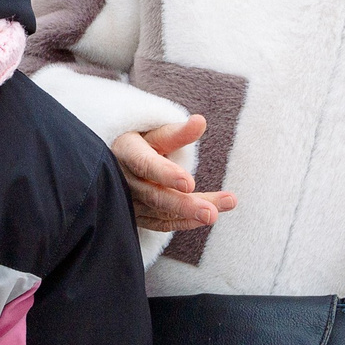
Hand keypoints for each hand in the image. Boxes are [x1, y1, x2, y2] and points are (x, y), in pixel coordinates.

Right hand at [111, 115, 239, 232]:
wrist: (119, 161)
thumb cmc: (141, 141)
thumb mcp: (155, 132)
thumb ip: (178, 133)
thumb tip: (200, 121)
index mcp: (126, 151)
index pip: (144, 164)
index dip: (166, 174)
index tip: (189, 183)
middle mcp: (123, 179)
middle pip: (154, 195)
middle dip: (184, 205)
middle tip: (211, 212)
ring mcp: (128, 201)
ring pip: (163, 212)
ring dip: (193, 213)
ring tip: (224, 207)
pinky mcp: (136, 216)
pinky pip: (160, 224)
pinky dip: (184, 222)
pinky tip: (205, 218)